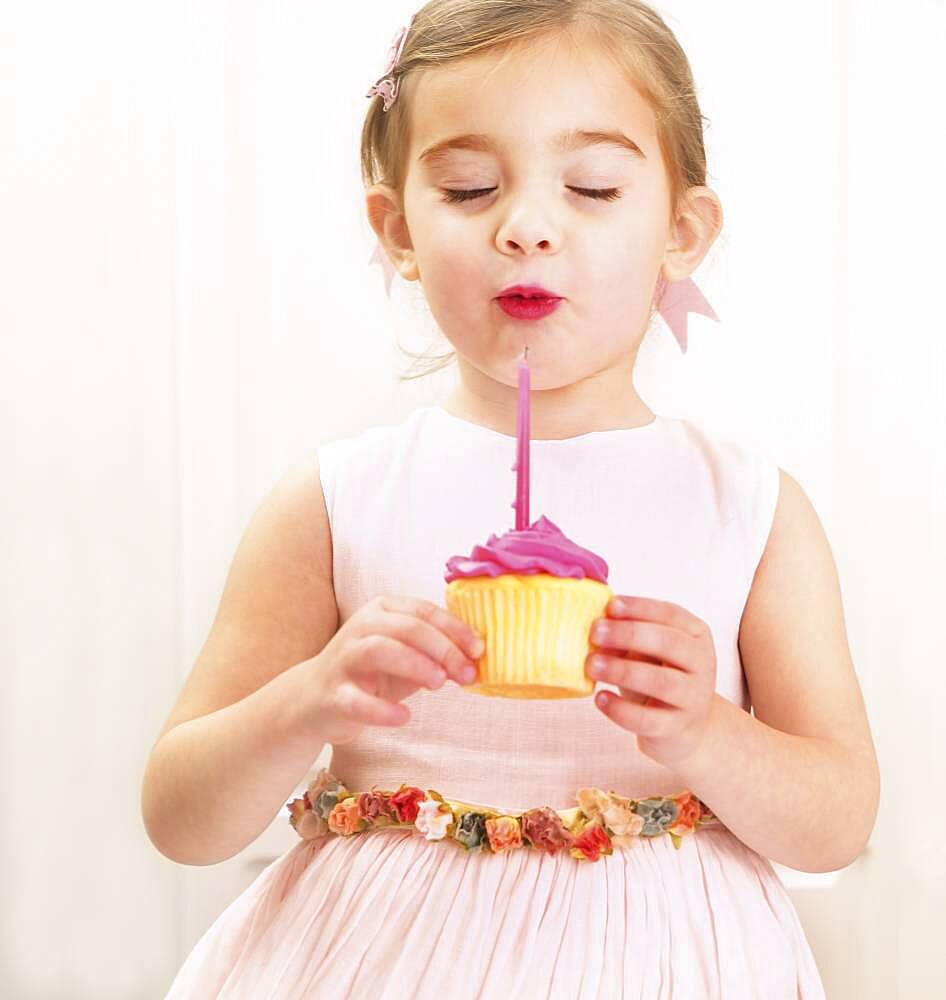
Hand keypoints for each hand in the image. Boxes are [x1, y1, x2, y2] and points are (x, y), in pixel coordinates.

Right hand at [298, 594, 483, 745]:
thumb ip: (438, 654)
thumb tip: (478, 659)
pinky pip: (356, 700)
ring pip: (379, 649)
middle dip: (443, 648)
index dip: (455, 629)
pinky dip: (382, 709)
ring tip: (439, 684)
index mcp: (382, 610)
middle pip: (406, 627)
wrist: (313, 700)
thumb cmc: (370, 673)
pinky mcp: (332, 695)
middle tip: (467, 672)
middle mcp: (361, 628)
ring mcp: (344, 660)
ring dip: (415, 664)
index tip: (479, 650)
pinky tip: (404, 717)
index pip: (423, 611)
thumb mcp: (407, 656)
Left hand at [586, 596, 717, 768]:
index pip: (672, 614)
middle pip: (669, 643)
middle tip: (595, 633)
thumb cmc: (660, 678)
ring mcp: (693, 698)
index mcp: (695, 636)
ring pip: (661, 681)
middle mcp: (701, 664)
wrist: (685, 728)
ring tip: (592, 664)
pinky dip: (621, 709)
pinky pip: (648, 719)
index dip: (641, 608)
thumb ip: (629, 636)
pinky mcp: (677, 728)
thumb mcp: (648, 652)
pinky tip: (600, 698)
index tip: (611, 606)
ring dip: (623, 670)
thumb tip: (597, 623)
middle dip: (629, 634)